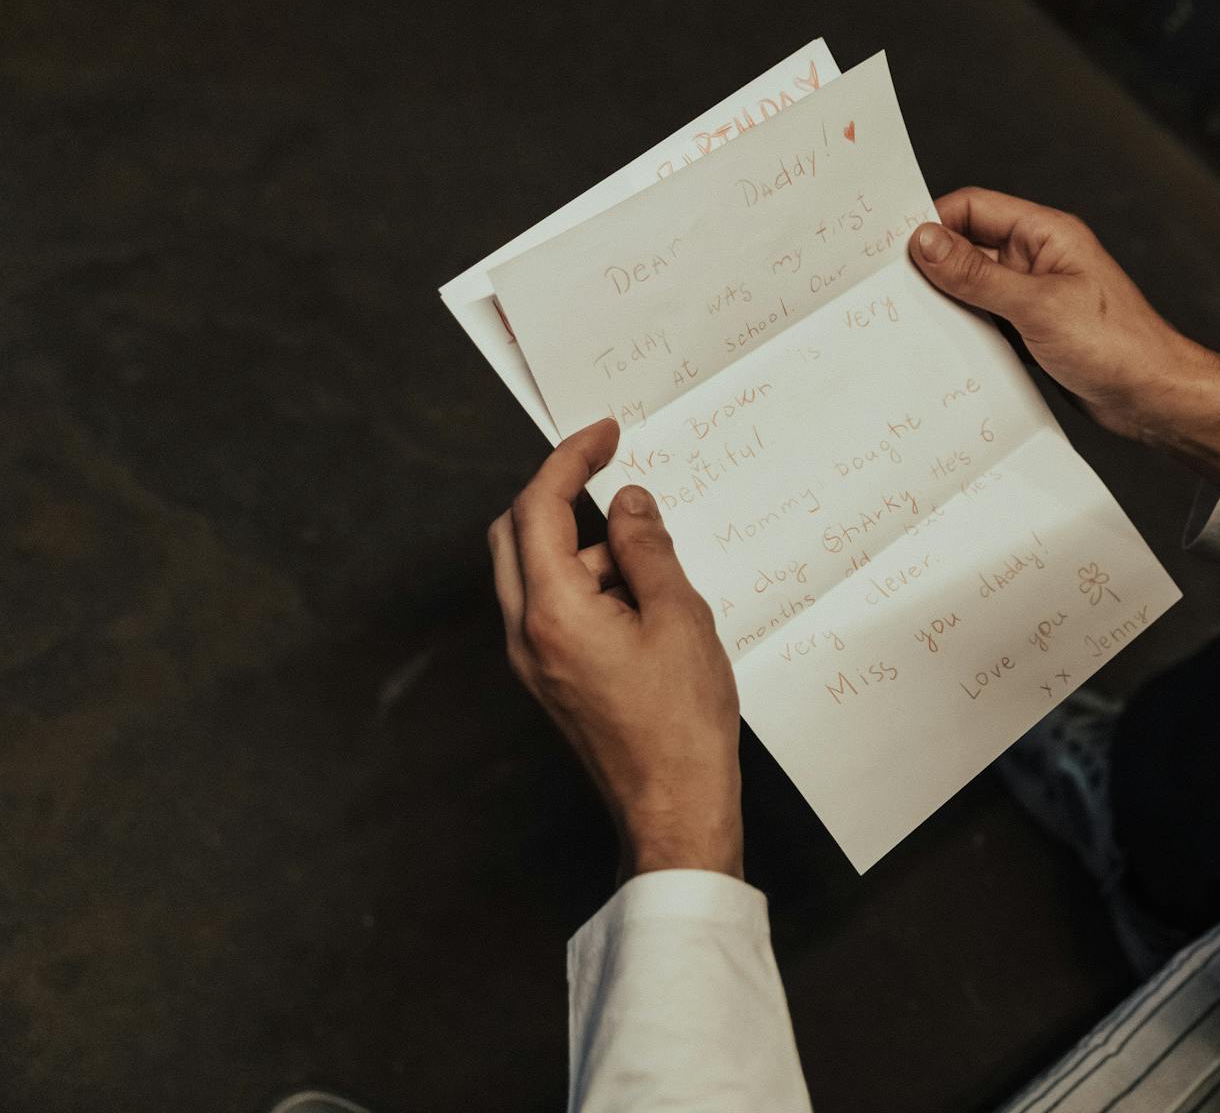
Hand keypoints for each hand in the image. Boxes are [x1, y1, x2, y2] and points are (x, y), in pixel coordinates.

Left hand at [488, 418, 742, 880]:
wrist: (673, 807)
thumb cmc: (682, 724)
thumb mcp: (679, 618)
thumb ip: (647, 551)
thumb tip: (627, 504)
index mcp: (553, 611)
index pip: (539, 507)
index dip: (570, 459)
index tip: (605, 435)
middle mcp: (526, 634)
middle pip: (514, 534)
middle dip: (557, 494)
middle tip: (607, 472)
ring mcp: (532, 661)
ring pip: (533, 572)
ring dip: (581, 546)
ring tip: (655, 564)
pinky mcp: (549, 679)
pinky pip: (551, 608)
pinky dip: (586, 583)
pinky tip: (643, 599)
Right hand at [910, 188, 1219, 485]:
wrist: (1155, 398)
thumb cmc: (1117, 345)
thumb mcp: (1037, 305)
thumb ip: (977, 275)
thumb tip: (926, 242)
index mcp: (1046, 235)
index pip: (974, 208)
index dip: (934, 224)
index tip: (897, 251)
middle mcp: (1039, 260)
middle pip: (969, 248)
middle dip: (935, 267)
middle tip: (894, 291)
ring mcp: (1036, 298)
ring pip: (975, 290)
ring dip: (950, 305)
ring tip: (915, 323)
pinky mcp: (1034, 333)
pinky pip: (988, 323)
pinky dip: (968, 333)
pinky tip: (947, 350)